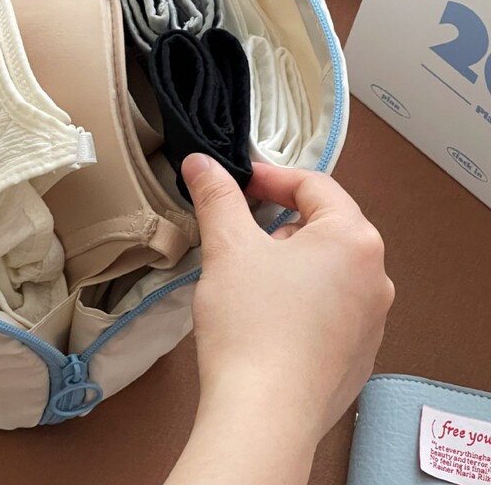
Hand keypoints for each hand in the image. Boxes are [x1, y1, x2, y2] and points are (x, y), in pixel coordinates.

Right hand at [165, 154, 393, 484]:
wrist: (263, 415)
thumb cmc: (252, 324)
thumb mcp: (228, 245)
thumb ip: (216, 195)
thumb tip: (202, 162)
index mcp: (353, 239)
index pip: (313, 185)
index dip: (269, 177)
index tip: (236, 183)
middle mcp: (376, 277)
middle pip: (322, 226)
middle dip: (276, 222)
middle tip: (236, 234)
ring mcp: (371, 320)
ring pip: (325, 268)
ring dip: (287, 262)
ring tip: (247, 280)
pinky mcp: (357, 355)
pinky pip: (329, 308)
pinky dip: (299, 300)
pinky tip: (265, 319)